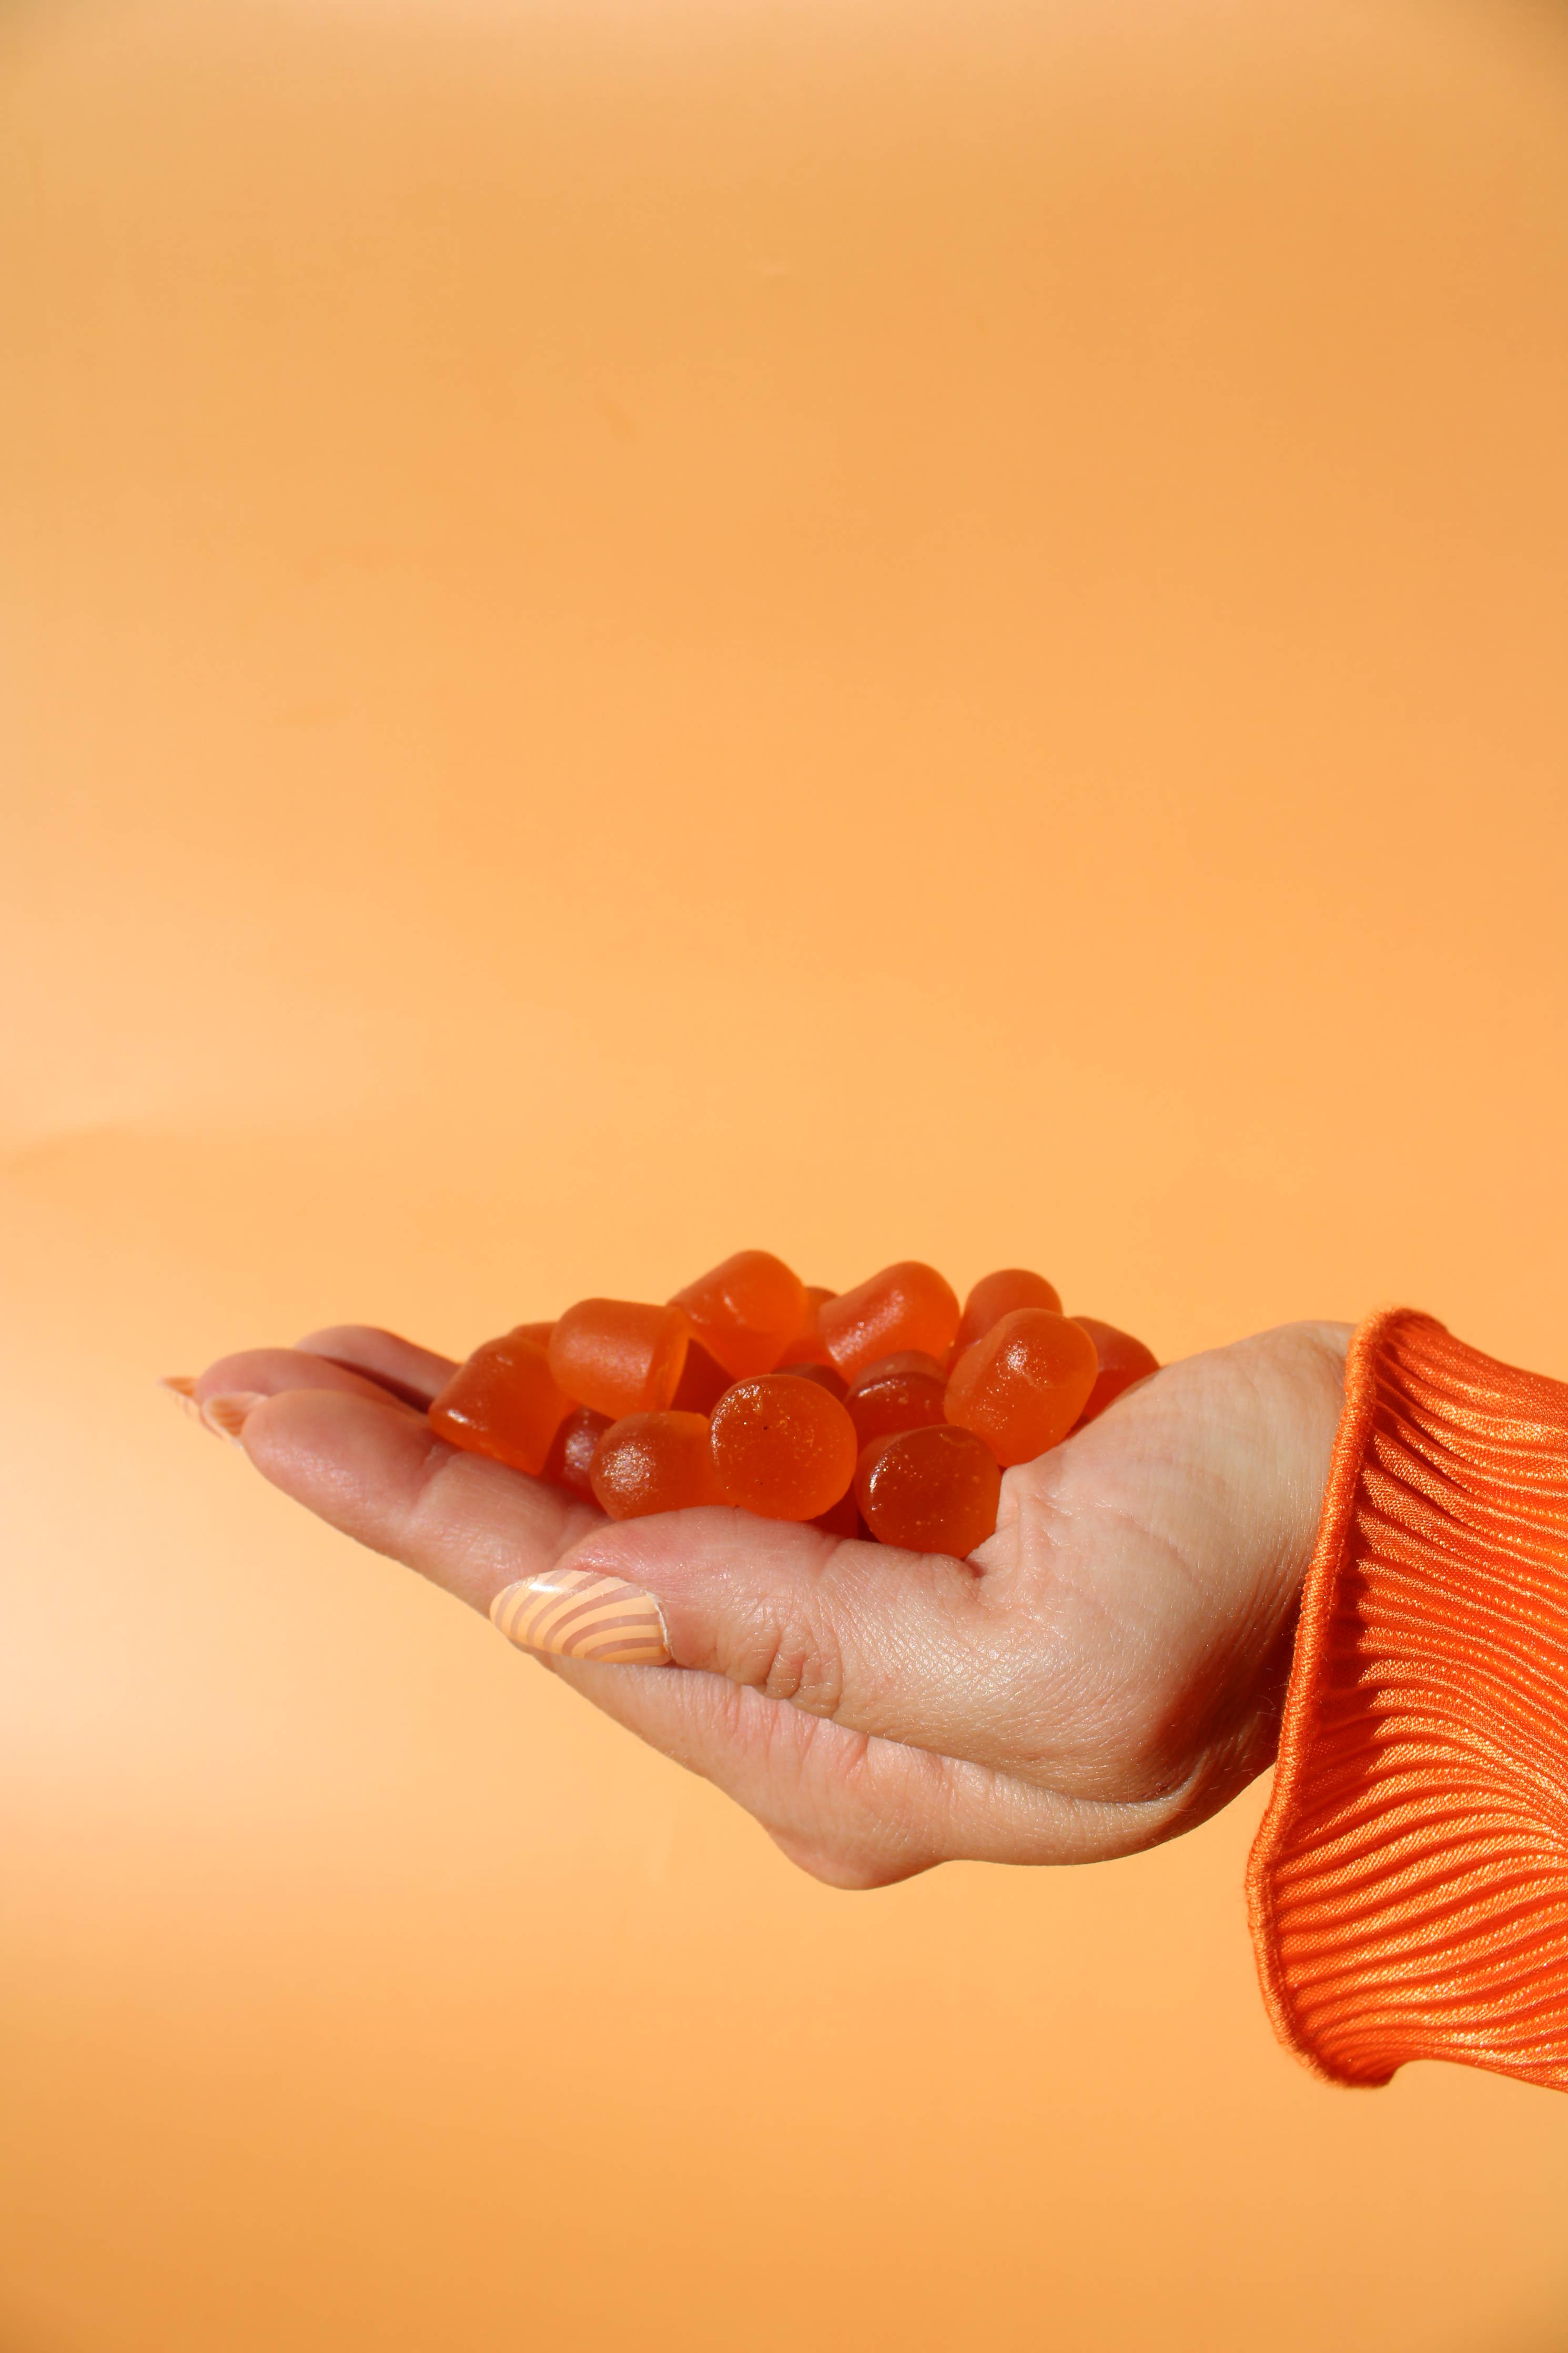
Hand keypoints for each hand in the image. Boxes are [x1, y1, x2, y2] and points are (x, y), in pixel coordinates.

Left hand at [182, 1318, 1349, 1885]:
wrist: (1394, 1516)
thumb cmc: (1254, 1580)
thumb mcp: (1032, 1654)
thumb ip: (784, 1644)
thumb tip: (550, 1604)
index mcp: (845, 1773)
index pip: (565, 1617)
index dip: (402, 1504)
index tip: (259, 1410)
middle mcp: (828, 1714)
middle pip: (571, 1563)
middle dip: (421, 1455)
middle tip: (271, 1367)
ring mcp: (865, 1626)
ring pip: (639, 1507)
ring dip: (518, 1417)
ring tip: (378, 1354)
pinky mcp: (903, 1539)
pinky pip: (738, 1468)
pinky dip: (656, 1399)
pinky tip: (589, 1355)